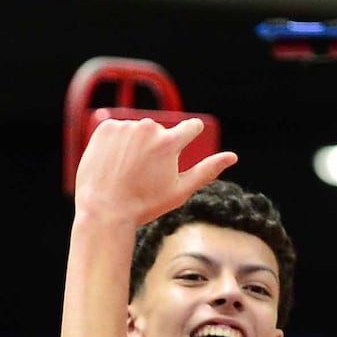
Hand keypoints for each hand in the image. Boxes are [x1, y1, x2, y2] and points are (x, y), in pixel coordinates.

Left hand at [72, 117, 238, 227]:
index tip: (181, 147)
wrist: (103, 210)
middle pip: (161, 133)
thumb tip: (233, 156)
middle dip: (156, 148)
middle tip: (143, 175)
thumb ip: (207, 170)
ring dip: (135, 146)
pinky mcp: (105, 127)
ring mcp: (125, 126)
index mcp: (170, 141)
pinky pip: (118, 130)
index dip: (189, 138)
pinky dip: (117, 144)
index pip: (191, 127)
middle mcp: (149, 128)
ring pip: (138, 132)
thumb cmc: (144, 205)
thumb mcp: (180, 191)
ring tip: (126, 171)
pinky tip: (113, 164)